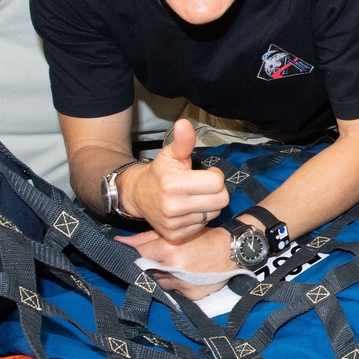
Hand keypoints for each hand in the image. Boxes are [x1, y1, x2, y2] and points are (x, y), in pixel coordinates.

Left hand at [116, 228, 237, 299]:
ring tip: (173, 267)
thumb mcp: (177, 233)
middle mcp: (173, 269)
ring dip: (160, 276)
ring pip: (158, 283)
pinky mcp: (189, 295)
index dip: (130, 252)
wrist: (233, 251)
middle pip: (146, 271)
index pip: (138, 254)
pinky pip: (173, 291)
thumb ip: (147, 237)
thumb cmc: (206, 238)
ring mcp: (181, 284)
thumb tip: (120, 242)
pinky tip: (184, 276)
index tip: (123, 251)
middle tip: (155, 258)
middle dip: (147, 265)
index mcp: (168, 250)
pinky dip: (174, 284)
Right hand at [123, 120, 228, 242]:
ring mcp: (174, 224)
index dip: (214, 176)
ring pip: (213, 213)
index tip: (205, 174)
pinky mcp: (175, 236)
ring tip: (194, 197)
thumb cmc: (160, 172)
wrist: (138, 195)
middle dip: (216, 191)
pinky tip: (188, 210)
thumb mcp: (171, 154)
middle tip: (202, 186)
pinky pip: (202, 225)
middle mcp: (173, 207)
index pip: (217, 183)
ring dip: (208, 205)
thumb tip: (184, 123)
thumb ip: (182, 141)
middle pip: (221, 200)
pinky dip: (199, 217)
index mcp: (173, 184)